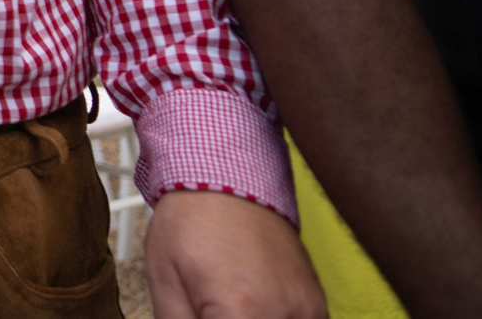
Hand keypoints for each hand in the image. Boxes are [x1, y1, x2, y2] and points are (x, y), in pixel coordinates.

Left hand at [146, 189, 325, 318]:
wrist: (227, 177)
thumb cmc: (191, 221)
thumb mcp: (165, 281)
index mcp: (242, 311)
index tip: (201, 316)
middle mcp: (285, 314)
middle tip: (208, 310)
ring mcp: (308, 311)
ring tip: (225, 307)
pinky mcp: (317, 305)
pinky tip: (248, 310)